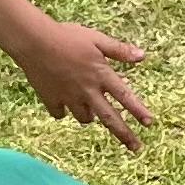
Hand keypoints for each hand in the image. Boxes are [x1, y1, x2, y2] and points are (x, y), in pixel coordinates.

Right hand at [6, 18, 152, 150]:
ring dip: (91, 116)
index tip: (150, 124)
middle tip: (136, 148)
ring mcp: (69, 97)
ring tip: (92, 109)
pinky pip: (60, 114)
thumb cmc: (67, 36)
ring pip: (85, 118)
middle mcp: (87, 90)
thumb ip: (119, 50)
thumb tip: (143, 56)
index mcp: (101, 75)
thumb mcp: (96, 39)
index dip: (138, 110)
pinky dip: (64, 111)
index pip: (125, 96)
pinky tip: (64, 103)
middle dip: (125, 134)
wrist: (34, 41)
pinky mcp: (51, 100)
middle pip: (110, 118)